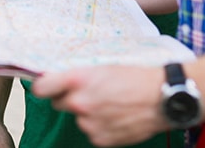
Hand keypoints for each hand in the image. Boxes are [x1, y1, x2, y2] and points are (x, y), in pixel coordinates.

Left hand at [32, 66, 167, 146]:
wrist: (163, 97)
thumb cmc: (137, 76)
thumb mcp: (104, 64)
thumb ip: (80, 73)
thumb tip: (61, 77)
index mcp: (79, 79)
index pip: (42, 87)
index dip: (43, 86)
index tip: (46, 86)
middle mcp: (80, 102)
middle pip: (59, 103)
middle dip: (69, 98)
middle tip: (88, 92)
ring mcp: (89, 123)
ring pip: (78, 118)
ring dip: (88, 112)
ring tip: (110, 103)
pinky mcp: (100, 139)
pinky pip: (92, 131)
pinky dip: (100, 125)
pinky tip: (116, 115)